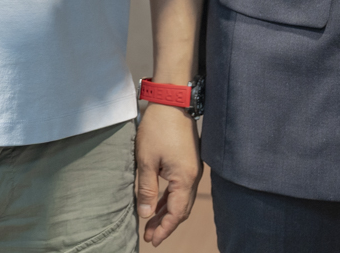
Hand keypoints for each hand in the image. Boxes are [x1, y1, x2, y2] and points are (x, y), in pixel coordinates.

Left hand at [134, 105, 200, 244]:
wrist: (172, 101)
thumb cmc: (158, 128)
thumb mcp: (147, 161)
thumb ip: (147, 190)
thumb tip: (146, 214)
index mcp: (184, 178)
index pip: (177, 213)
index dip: (165, 228)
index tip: (152, 239)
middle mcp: (193, 176)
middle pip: (182, 209)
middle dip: (166, 224)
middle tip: (150, 235)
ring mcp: (193, 168)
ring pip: (182, 199)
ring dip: (167, 211)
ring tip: (151, 222)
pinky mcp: (189, 161)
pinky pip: (181, 187)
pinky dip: (170, 198)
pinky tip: (159, 203)